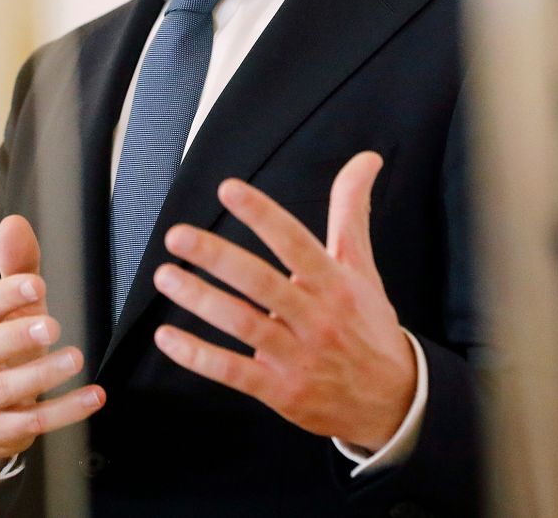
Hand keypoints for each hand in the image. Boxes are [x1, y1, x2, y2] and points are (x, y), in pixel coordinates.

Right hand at [0, 215, 104, 473]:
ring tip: (76, 357)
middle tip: (53, 325)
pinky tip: (96, 396)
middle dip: (16, 337)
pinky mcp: (1, 431)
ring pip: (5, 390)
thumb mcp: (7, 309)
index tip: (36, 284)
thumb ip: (15, 267)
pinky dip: (65, 411)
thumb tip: (14, 221)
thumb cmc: (0, 347)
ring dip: (41, 374)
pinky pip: (32, 422)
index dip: (4, 297)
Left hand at [152, 151, 416, 449]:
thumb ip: (351, 211)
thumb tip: (366, 157)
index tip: (227, 189)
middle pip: (261, 282)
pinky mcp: (282, 392)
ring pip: (243, 324)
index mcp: (335, 283)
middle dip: (216, 257)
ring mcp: (298, 357)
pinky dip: (198, 356)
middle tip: (177, 234)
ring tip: (165, 275)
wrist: (392, 400)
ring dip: (200, 299)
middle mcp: (317, 317)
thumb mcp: (363, 268)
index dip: (262, 214)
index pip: (295, 242)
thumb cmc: (369, 324)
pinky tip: (168, 337)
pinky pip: (234, 373)